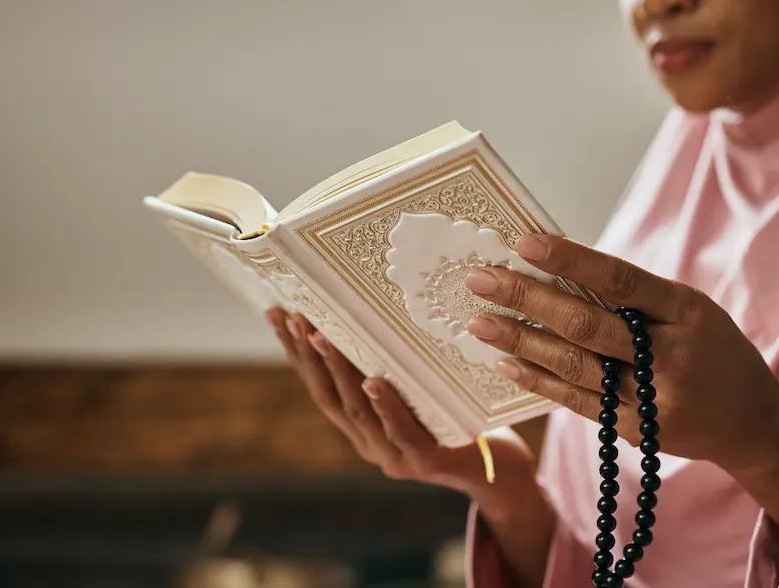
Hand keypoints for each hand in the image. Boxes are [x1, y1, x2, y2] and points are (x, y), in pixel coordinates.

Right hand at [266, 307, 538, 510]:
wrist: (500, 471)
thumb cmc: (457, 419)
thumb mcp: (419, 387)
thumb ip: (395, 364)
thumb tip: (375, 307)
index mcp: (361, 424)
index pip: (319, 384)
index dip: (295, 351)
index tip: (278, 313)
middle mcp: (369, 442)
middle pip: (328, 397)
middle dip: (306, 355)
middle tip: (292, 316)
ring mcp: (394, 456)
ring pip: (358, 411)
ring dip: (337, 372)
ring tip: (321, 337)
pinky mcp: (427, 462)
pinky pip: (402, 431)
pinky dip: (386, 406)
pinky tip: (373, 382)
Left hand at [463, 234, 778, 535]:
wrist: (752, 424)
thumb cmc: (714, 352)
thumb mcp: (691, 311)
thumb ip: (636, 296)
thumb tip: (560, 270)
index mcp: (687, 312)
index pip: (621, 279)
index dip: (571, 260)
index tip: (524, 242)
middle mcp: (670, 355)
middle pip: (588, 325)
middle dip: (527, 298)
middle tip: (480, 280)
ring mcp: (651, 398)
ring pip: (574, 366)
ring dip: (521, 341)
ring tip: (478, 322)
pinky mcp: (633, 430)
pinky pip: (576, 402)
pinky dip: (539, 380)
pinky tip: (505, 362)